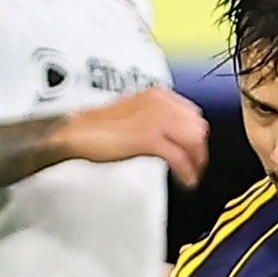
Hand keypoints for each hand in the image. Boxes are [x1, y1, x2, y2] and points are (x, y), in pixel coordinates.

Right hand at [64, 87, 209, 183]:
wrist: (77, 131)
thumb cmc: (98, 126)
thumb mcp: (134, 113)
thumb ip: (154, 118)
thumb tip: (171, 136)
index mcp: (158, 95)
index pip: (193, 114)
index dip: (197, 135)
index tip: (195, 150)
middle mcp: (161, 103)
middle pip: (198, 127)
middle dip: (200, 150)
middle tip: (196, 167)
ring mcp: (156, 119)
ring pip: (194, 142)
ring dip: (196, 162)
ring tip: (192, 176)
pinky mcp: (149, 138)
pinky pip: (179, 157)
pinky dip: (186, 172)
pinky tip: (185, 181)